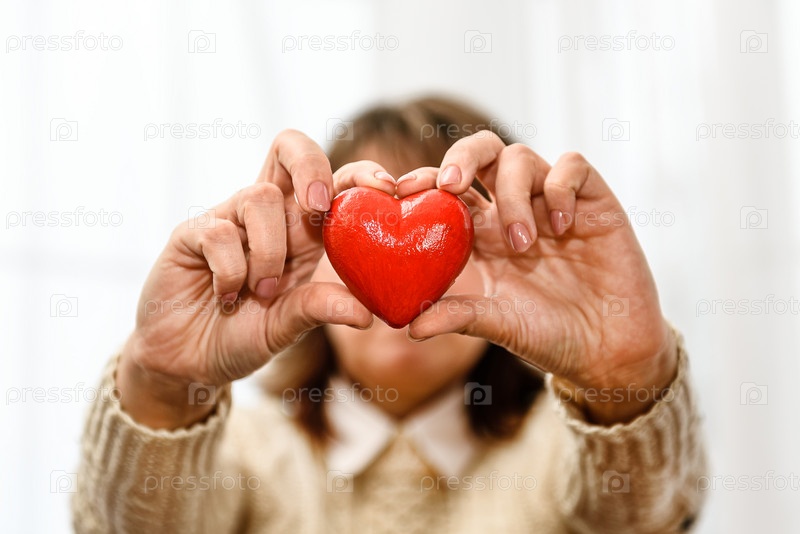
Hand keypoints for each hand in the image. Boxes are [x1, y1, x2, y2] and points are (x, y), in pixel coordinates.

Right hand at [117, 130, 376, 427]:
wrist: (188, 362)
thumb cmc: (244, 337)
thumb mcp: (288, 326)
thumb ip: (320, 310)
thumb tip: (366, 314)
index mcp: (301, 231)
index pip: (332, 180)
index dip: (360, 172)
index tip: (387, 189)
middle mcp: (267, 216)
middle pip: (289, 149)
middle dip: (311, 166)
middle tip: (318, 210)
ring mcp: (227, 219)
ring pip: (259, 199)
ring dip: (268, 253)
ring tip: (262, 294)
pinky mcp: (190, 234)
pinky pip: (219, 233)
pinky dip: (232, 272)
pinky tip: (227, 298)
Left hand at [398, 132, 677, 423]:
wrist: (607, 351)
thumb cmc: (549, 336)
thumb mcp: (498, 325)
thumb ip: (458, 317)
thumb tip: (409, 325)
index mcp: (484, 233)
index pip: (451, 188)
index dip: (427, 179)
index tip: (404, 190)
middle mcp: (515, 209)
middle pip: (483, 152)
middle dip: (463, 157)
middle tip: (452, 186)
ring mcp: (553, 202)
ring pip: (521, 157)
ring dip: (514, 193)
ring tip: (523, 243)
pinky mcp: (594, 202)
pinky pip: (573, 166)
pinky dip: (560, 187)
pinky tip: (561, 225)